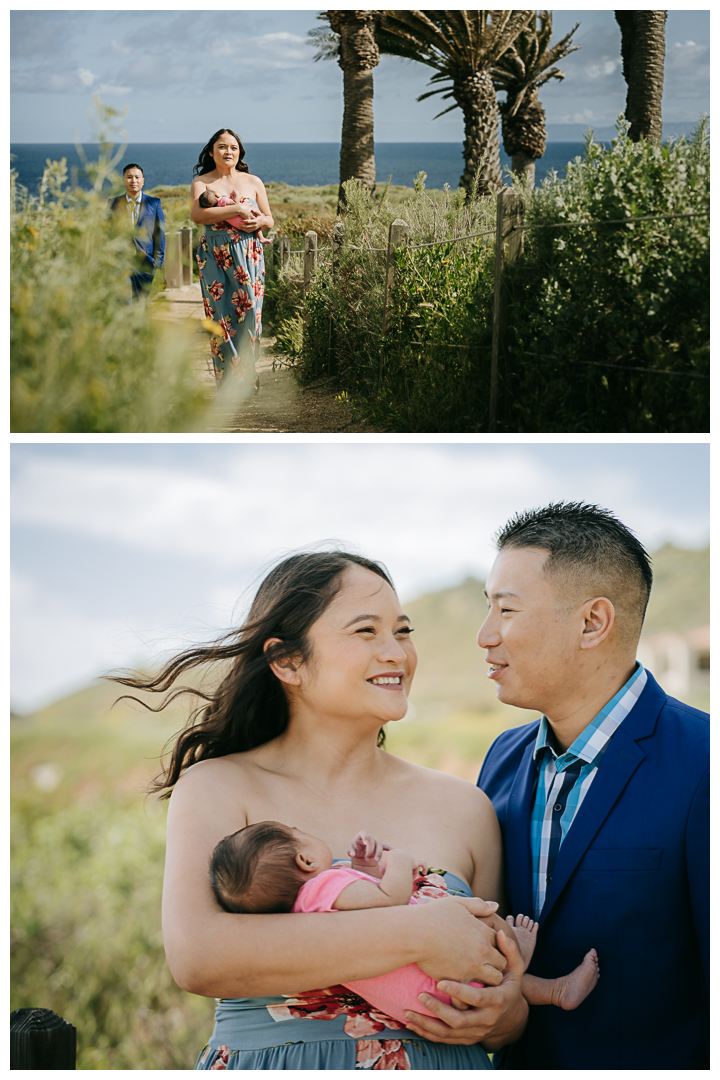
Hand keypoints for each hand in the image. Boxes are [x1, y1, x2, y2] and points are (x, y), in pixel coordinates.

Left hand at [348, 831, 389, 865]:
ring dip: (378, 853)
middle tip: (367, 858)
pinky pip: (385, 846)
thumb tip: (353, 854)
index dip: (366, 837)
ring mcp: (375, 841)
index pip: (365, 834)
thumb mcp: (350, 850)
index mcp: (362, 835)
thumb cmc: (354, 849)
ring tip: (376, 861)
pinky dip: (389, 848)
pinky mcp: (379, 847)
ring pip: (379, 845)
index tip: (366, 843)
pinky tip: (393, 850)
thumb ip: (351, 851)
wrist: (359, 852)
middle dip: (370, 850)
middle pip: (373, 841)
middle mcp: (370, 837)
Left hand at [405, 927, 527, 1047]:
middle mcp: (487, 1020)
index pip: (478, 998)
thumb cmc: (509, 986)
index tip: (441, 982)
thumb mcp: (515, 970)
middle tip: (420, 996)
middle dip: (439, 1009)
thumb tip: (502, 933)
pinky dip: (427, 1033)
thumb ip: (510, 952)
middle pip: (460, 1020)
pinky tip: (411, 1024)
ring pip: (449, 1034)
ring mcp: (476, 1032)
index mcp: (498, 1001)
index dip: (460, 992)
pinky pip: (444, 1040)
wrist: (512, 1018)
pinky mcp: (466, 1039)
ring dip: (428, 1024)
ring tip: (408, 1012)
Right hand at [414, 896, 503, 986]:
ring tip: (477, 979)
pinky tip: (463, 990)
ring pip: (494, 980)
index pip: (502, 943)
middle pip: (502, 963)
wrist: (414, 933)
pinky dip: (470, 994)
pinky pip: (473, 993)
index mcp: (483, 932)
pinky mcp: (460, 981)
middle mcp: (483, 950)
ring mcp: (473, 967)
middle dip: (495, 965)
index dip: (495, 947)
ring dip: (487, 980)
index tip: (485, 949)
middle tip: (483, 966)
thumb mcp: (457, 904)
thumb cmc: (432, 915)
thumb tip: (495, 906)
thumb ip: (478, 905)